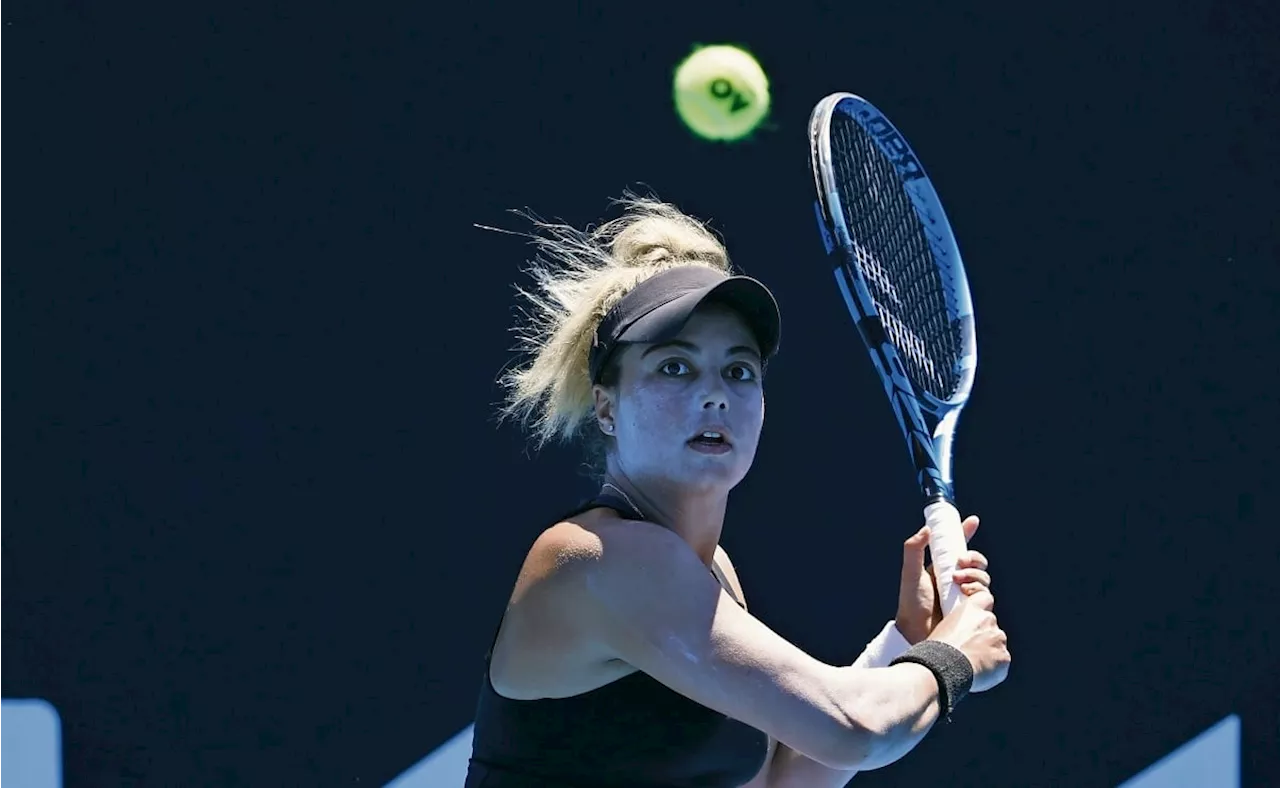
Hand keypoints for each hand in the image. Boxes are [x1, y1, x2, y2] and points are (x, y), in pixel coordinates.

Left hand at [895, 515, 989, 644]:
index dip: (966, 533)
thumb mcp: (910, 574)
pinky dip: (980, 589)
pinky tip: (967, 592)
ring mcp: (965, 595)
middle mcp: (955, 580)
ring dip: (976, 574)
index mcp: (941, 568)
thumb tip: (927, 529)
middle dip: (974, 558)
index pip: (957, 547)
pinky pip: (986, 595)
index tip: (973, 521)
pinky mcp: (973, 609)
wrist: (916, 633)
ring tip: (959, 581)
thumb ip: (913, 550)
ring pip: (983, 577)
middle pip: (976, 562)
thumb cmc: (912, 604)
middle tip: (960, 563)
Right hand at [927, 588, 1009, 692]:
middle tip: (969, 649)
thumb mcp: (944, 627)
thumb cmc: (938, 648)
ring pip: (997, 644)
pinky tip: (979, 673)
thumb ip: (959, 627)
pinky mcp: (1004, 657)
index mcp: (971, 609)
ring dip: (989, 651)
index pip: (985, 597)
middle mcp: (988, 619)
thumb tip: (961, 637)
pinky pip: (1001, 661)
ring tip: (972, 664)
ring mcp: (998, 638)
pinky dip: (993, 667)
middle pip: (991, 626)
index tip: (976, 614)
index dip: (982, 605)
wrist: (946, 667)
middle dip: (984, 636)